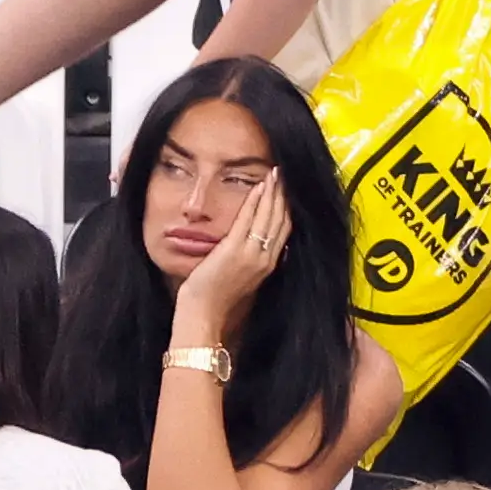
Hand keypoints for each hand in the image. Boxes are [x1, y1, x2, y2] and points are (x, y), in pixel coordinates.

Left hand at [176, 169, 291, 328]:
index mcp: (269, 265)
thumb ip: (253, 262)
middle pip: (282, 219)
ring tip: (275, 174)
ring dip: (273, 192)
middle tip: (284, 175)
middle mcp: (265, 259)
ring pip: (269, 216)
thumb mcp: (243, 279)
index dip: (287, 207)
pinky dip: (255, 200)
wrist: (203, 315)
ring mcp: (251, 254)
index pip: (285, 229)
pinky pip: (248, 219)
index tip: (287, 190)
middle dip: (284, 195)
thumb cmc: (216, 299)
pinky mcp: (234, 250)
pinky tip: (258, 186)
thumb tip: (258, 247)